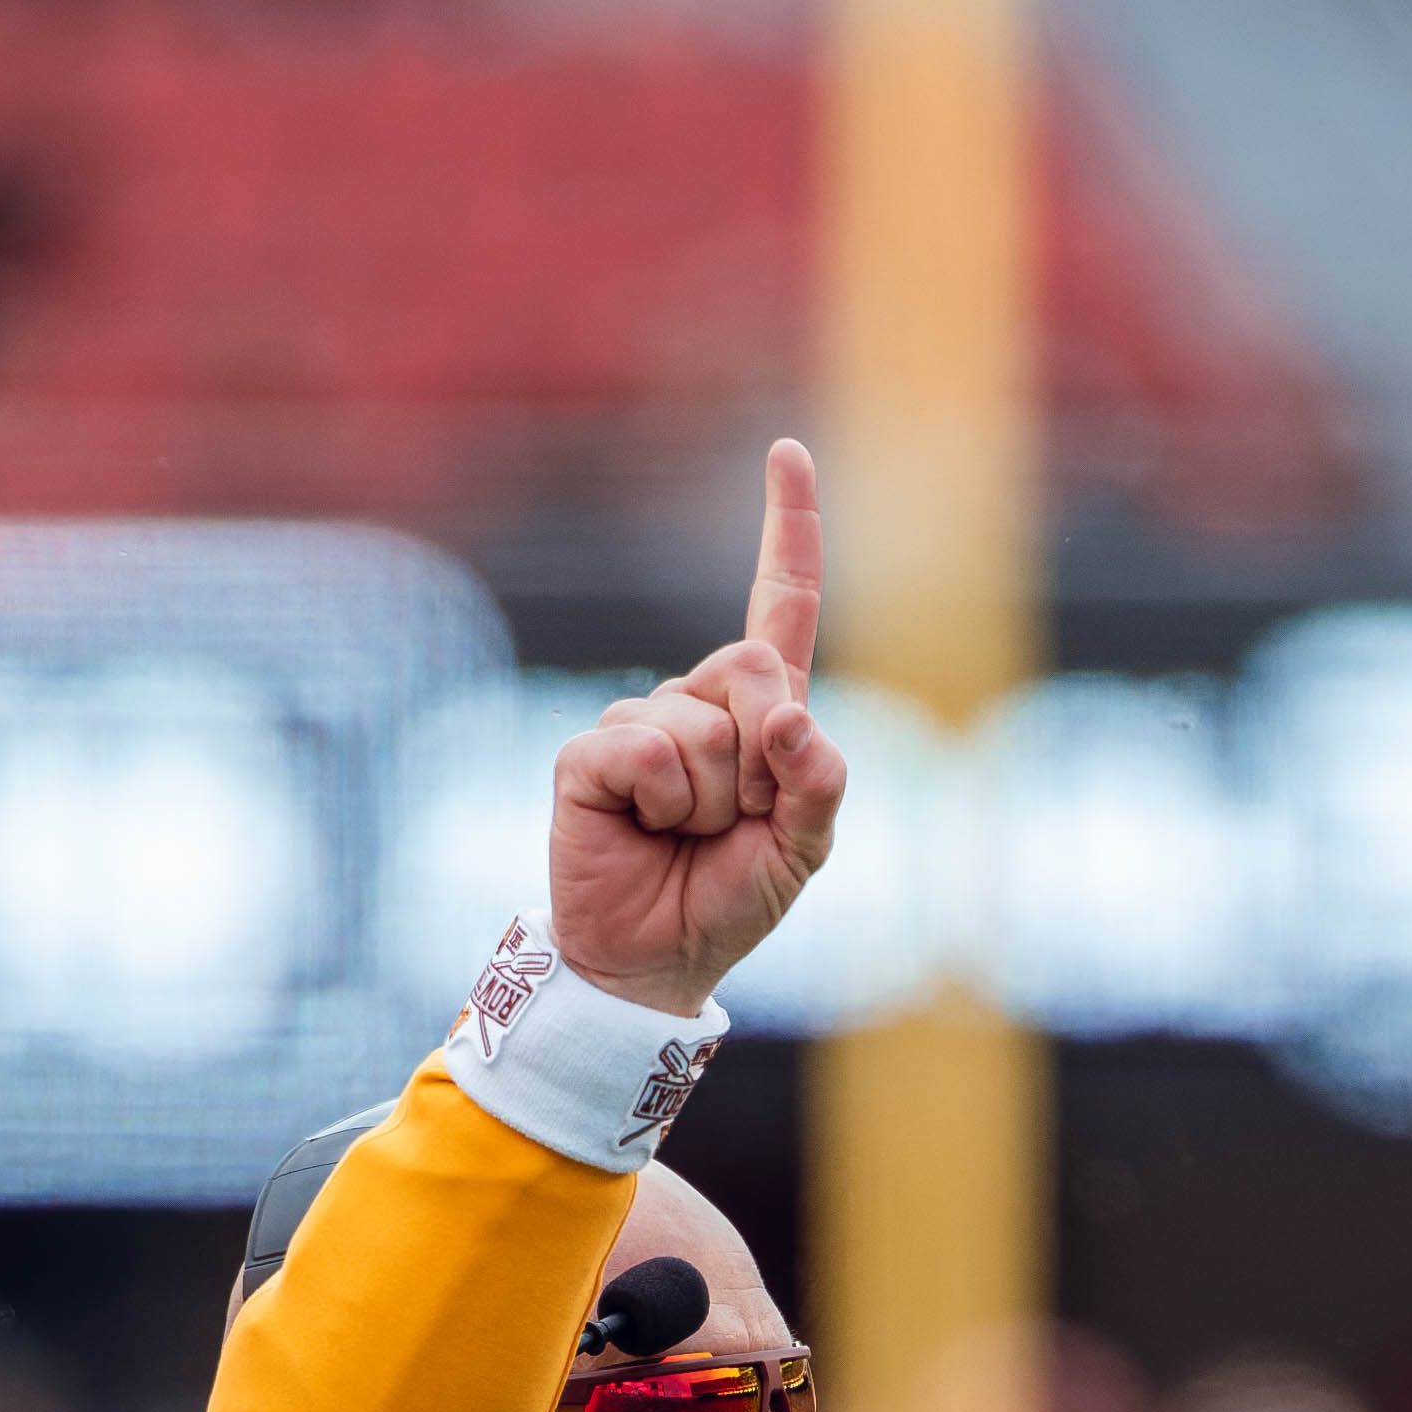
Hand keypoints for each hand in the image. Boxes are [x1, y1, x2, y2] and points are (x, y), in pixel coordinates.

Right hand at [550, 441, 849, 1018]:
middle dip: (765, 758)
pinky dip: (660, 802)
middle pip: (755, 671)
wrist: (655, 959)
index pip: (780, 604)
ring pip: (703, 728)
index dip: (786, 528)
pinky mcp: (590, 754)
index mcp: (762, 711)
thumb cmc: (731, 898)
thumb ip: (821, 783)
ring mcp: (640, 722)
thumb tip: (790, 714)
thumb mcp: (804, 848)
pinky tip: (641, 828)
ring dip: (712, 800)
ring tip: (684, 835)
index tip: (786, 451)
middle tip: (737, 819)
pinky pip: (647, 753)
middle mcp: (699, 700)